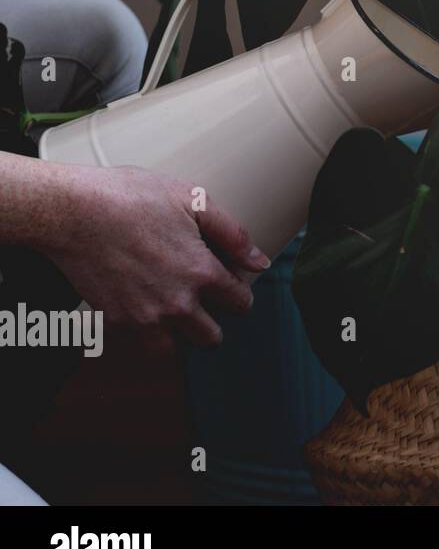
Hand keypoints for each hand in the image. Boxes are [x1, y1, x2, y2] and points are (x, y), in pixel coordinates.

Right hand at [39, 164, 265, 346]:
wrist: (70, 211)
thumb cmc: (130, 197)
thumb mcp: (194, 201)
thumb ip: (233, 234)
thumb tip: (259, 262)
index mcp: (202, 273)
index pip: (240, 304)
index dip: (239, 293)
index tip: (229, 285)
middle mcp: (177, 304)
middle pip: (211, 338)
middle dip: (213, 321)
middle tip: (203, 302)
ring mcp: (143, 317)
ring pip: (177, 350)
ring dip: (181, 336)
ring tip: (176, 313)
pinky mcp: (114, 322)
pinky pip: (141, 346)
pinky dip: (147, 336)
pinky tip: (146, 309)